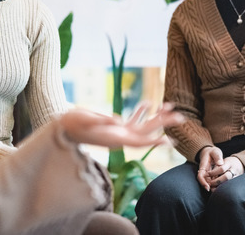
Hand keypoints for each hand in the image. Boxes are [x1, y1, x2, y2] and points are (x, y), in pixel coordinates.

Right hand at [60, 102, 183, 147]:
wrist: (62, 128)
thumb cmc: (72, 123)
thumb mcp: (86, 119)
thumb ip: (102, 120)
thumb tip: (118, 119)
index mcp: (115, 138)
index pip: (140, 142)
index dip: (155, 141)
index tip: (169, 140)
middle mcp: (120, 137)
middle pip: (147, 133)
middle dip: (164, 124)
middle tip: (182, 117)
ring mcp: (118, 132)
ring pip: (142, 126)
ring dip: (156, 116)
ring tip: (170, 105)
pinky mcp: (113, 127)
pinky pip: (131, 121)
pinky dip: (140, 112)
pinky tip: (147, 103)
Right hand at [196, 146, 222, 190]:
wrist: (210, 152)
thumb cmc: (213, 152)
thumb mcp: (215, 152)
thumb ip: (217, 157)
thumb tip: (220, 163)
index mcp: (203, 166)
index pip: (200, 176)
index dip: (203, 182)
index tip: (207, 187)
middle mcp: (204, 171)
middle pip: (204, 181)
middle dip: (208, 187)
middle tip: (214, 192)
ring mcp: (207, 173)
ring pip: (208, 182)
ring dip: (212, 186)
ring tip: (217, 191)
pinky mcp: (211, 175)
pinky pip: (212, 180)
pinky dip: (215, 184)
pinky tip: (220, 187)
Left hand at [206, 155, 244, 191]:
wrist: (240, 164)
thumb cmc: (228, 163)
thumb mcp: (222, 161)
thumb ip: (216, 168)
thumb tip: (208, 176)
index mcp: (229, 163)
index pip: (221, 169)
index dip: (213, 172)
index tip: (207, 174)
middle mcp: (234, 170)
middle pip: (226, 177)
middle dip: (216, 181)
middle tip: (209, 183)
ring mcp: (237, 177)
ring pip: (229, 183)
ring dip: (220, 187)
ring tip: (212, 188)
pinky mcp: (237, 182)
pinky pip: (230, 187)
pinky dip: (224, 189)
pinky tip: (218, 190)